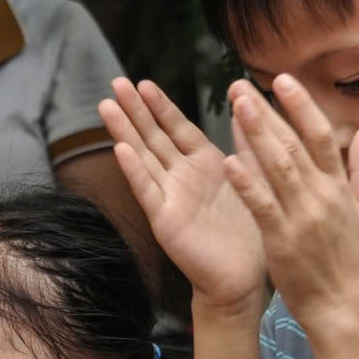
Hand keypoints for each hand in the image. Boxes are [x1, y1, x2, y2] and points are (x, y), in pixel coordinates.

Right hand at [103, 77, 263, 313]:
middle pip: (153, 137)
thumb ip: (245, 141)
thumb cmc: (250, 230)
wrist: (243, 277)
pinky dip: (135, 170)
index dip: (160, 105)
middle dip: (135, 110)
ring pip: (144, 158)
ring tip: (107, 106)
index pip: (177, 127)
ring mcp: (170, 198)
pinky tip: (121, 150)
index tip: (143, 82)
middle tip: (115, 82)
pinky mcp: (166, 221)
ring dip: (124, 132)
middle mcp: (181, 178)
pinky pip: (149, 191)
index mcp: (203, 164)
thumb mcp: (250, 175)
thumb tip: (246, 102)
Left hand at [224, 74, 358, 328]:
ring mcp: (301, 217)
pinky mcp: (281, 240)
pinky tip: (230, 160)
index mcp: (340, 188)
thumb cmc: (351, 260)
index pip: (321, 136)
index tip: (282, 80)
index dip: (302, 106)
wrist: (340, 305)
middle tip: (241, 85)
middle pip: (292, 144)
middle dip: (267, 111)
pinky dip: (247, 183)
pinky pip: (262, 205)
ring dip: (256, 133)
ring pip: (277, 167)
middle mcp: (321, 196)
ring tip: (236, 106)